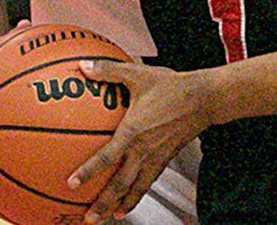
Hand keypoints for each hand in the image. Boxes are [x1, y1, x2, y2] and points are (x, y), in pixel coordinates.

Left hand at [69, 59, 213, 222]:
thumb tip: (83, 66)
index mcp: (133, 132)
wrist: (204, 98)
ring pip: (136, 189)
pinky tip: (130, 201)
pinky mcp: (166, 159)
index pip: (107, 157)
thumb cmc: (173, 87)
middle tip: (89, 218)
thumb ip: (108, 71)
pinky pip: (149, 183)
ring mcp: (156, 158)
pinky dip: (138, 195)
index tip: (72, 184)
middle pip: (120, 184)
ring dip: (121, 205)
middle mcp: (144, 150)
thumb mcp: (137, 74)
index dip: (88, 172)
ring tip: (109, 218)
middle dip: (103, 204)